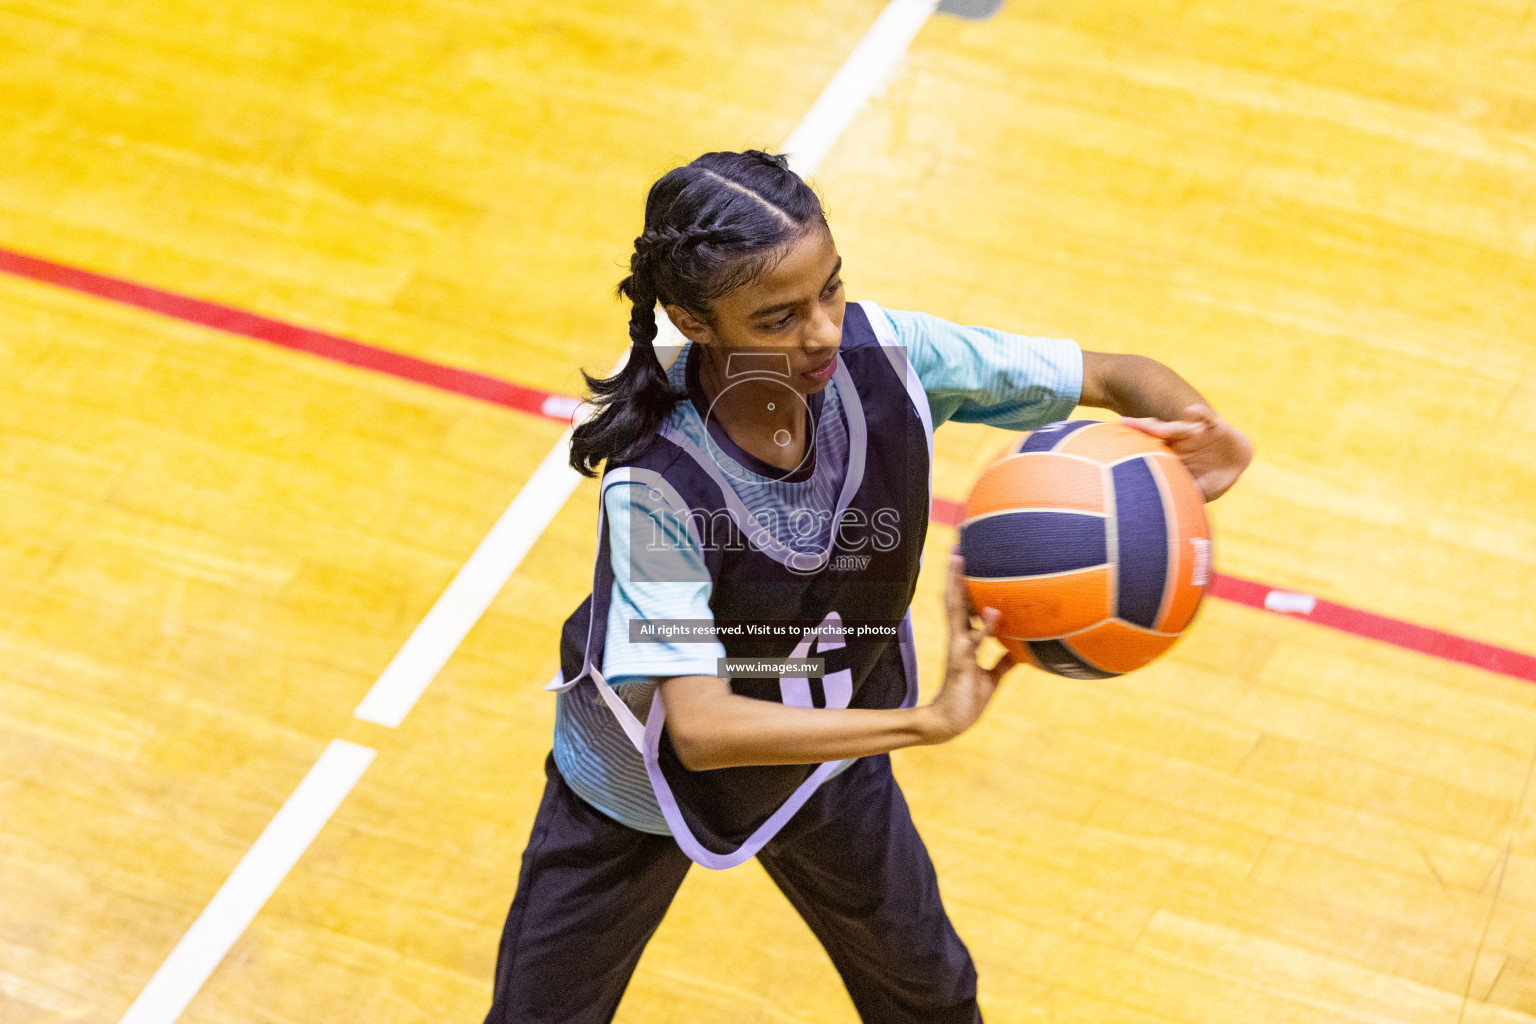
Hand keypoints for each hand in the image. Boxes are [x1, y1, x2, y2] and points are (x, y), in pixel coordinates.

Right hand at [923, 553, 1015, 743]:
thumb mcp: (992, 676)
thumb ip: (1002, 659)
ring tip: (960, 560)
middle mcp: (957, 638)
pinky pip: (975, 641)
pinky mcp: (962, 662)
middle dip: (954, 574)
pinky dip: (985, 626)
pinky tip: (994, 611)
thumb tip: (1020, 649)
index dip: (963, 582)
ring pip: (955, 610)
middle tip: (956, 547)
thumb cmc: (968, 700)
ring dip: (957, 586)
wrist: (949, 724)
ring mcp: (957, 648)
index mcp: (963, 639)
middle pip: (953, 598)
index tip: (965, 558)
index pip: (962, 604)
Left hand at [1119, 403, 1253, 500]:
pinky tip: (1191, 410)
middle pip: (1156, 432)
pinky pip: (1207, 418)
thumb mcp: (1195, 491)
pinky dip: (1200, 414)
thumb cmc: (1210, 478)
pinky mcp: (1215, 427)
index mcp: (1170, 453)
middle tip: (1123, 424)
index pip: (1147, 447)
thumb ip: (1182, 498)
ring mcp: (1195, 432)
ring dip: (1167, 426)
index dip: (1131, 444)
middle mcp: (1178, 440)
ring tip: (1155, 428)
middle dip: (1141, 428)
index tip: (1110, 443)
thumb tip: (1165, 519)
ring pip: (1178, 427)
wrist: (1237, 461)